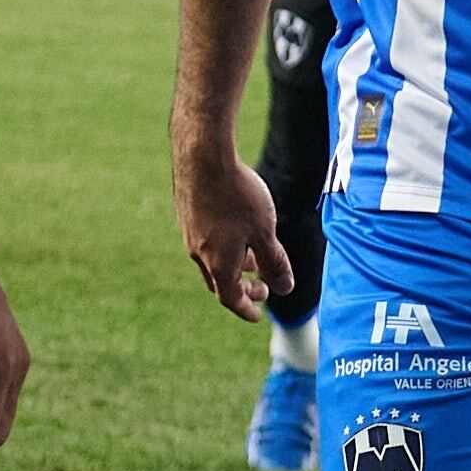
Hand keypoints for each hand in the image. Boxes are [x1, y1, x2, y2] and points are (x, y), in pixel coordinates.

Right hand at [175, 136, 293, 324]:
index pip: (231, 298)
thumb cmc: (238, 195)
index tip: (257, 314)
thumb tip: (284, 289)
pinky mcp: (186, 214)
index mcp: (217, 263)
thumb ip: (274, 263)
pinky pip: (204, 242)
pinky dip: (223, 247)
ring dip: (233, 266)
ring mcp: (189, 233)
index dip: (246, 308)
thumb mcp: (265, 232)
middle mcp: (198, 253)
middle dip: (241, 289)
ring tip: (253, 259)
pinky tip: (236, 231)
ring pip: (211, 261)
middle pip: (219, 282)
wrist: (203, 156)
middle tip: (261, 288)